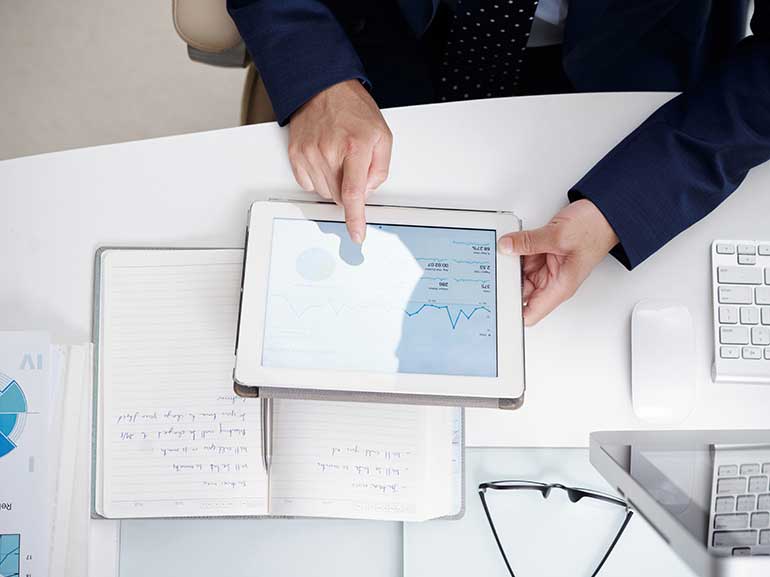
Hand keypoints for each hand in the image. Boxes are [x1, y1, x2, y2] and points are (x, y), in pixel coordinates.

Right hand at [288, 79, 392, 243]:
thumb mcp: (382, 135)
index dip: (355, 218)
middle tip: (352, 166)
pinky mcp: (296, 154)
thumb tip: (368, 191)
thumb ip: (380, 168)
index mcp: (354, 147)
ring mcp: (309, 153)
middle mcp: (329, 151)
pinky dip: (318, 178)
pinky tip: (323, 159)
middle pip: (338, 196)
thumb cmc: (353, 109)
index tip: (357, 234)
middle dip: (348, 190)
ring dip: (333, 183)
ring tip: (338, 158)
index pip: (353, 193)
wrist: (322, 87)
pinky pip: (307, 184)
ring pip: (323, 192)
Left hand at [497, 199, 618, 325]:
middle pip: (520, 292)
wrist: (605, 212)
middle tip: (490, 275)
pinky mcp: (544, 254)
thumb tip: (506, 246)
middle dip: (505, 285)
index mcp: (559, 287)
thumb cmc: (595, 229)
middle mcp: (553, 281)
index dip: (512, 314)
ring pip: (518, 274)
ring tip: (497, 256)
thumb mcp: (557, 235)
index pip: (530, 313)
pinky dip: (514, 252)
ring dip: (509, 266)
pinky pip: (523, 257)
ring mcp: (548, 268)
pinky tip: (506, 246)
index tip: (495, 308)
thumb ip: (528, 242)